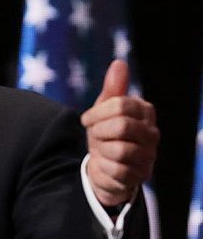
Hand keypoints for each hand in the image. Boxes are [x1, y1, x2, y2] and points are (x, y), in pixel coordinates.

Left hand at [81, 60, 158, 206]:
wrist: (105, 168)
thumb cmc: (105, 134)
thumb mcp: (104, 110)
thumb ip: (112, 89)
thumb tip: (119, 63)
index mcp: (145, 112)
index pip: (120, 104)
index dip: (96, 112)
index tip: (86, 120)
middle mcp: (152, 133)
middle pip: (121, 125)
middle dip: (99, 131)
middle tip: (95, 136)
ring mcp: (149, 156)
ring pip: (120, 149)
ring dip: (101, 150)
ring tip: (102, 150)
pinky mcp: (140, 176)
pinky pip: (117, 170)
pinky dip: (103, 167)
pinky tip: (104, 164)